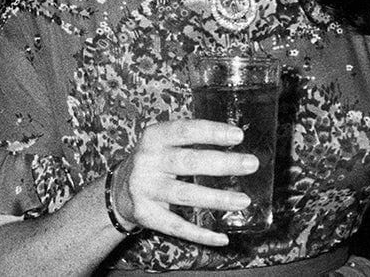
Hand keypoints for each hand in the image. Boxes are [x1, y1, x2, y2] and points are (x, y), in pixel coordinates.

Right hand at [114, 119, 258, 245]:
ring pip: (186, 194)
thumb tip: (235, 141)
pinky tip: (221, 237)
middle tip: (250, 164)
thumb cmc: (153, 162)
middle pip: (189, 162)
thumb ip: (189, 140)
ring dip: (217, 198)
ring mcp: (145, 189)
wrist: (118, 189)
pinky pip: (177, 226)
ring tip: (243, 201)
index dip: (211, 132)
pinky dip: (200, 234)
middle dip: (223, 164)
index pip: (184, 131)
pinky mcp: (146, 214)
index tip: (238, 135)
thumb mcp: (162, 143)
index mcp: (153, 138)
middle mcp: (147, 161)